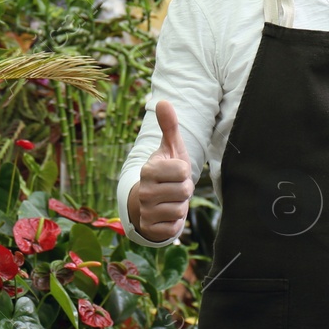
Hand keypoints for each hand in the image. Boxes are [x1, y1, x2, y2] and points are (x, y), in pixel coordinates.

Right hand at [135, 101, 192, 243]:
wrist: (149, 201)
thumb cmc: (165, 172)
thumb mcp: (170, 149)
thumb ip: (169, 126)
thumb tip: (162, 100)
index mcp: (148, 169)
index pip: (182, 171)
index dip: (184, 173)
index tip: (176, 173)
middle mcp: (144, 190)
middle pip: (184, 191)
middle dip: (184, 190)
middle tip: (174, 188)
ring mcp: (145, 211)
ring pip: (180, 209)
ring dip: (180, 206)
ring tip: (171, 201)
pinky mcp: (150, 228)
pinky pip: (174, 227)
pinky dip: (175, 222)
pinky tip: (167, 215)